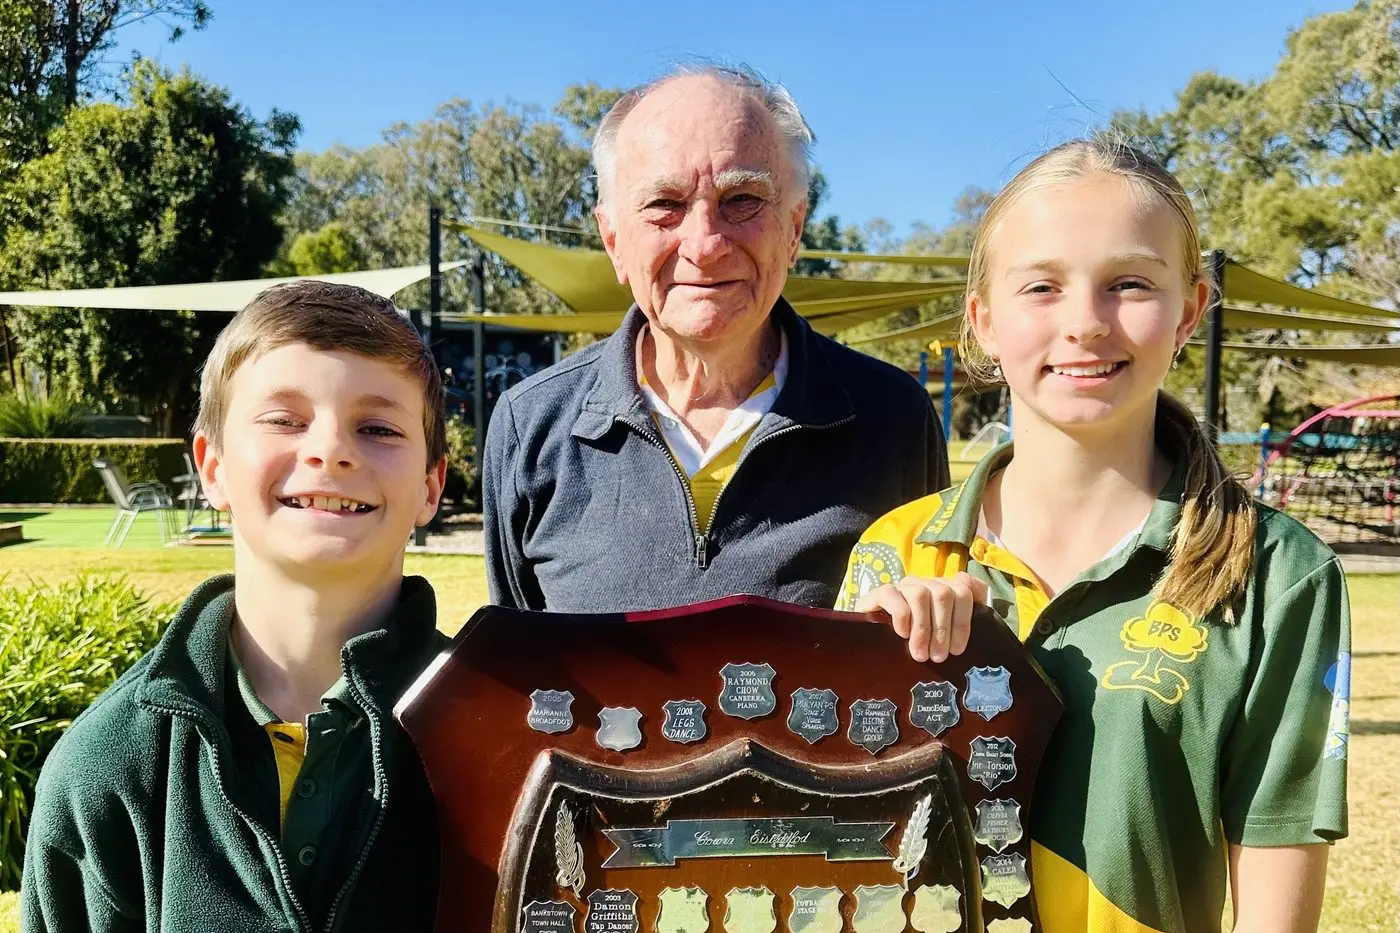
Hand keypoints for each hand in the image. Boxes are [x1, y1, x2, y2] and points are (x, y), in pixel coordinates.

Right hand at [855, 572, 988, 662]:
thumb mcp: (946, 634)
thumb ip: (966, 612)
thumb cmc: (916, 641)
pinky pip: (893, 596)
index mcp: (944, 589)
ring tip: (920, 654)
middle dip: (943, 629)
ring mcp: (902, 587)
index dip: (962, 622)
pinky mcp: (879, 593)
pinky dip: (901, 617)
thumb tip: (974, 589)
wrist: (875, 643)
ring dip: (923, 629)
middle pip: (944, 593)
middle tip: (938, 656)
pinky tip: (901, 635)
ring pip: (920, 595)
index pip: (964, 591)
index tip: (957, 650)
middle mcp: (924, 584)